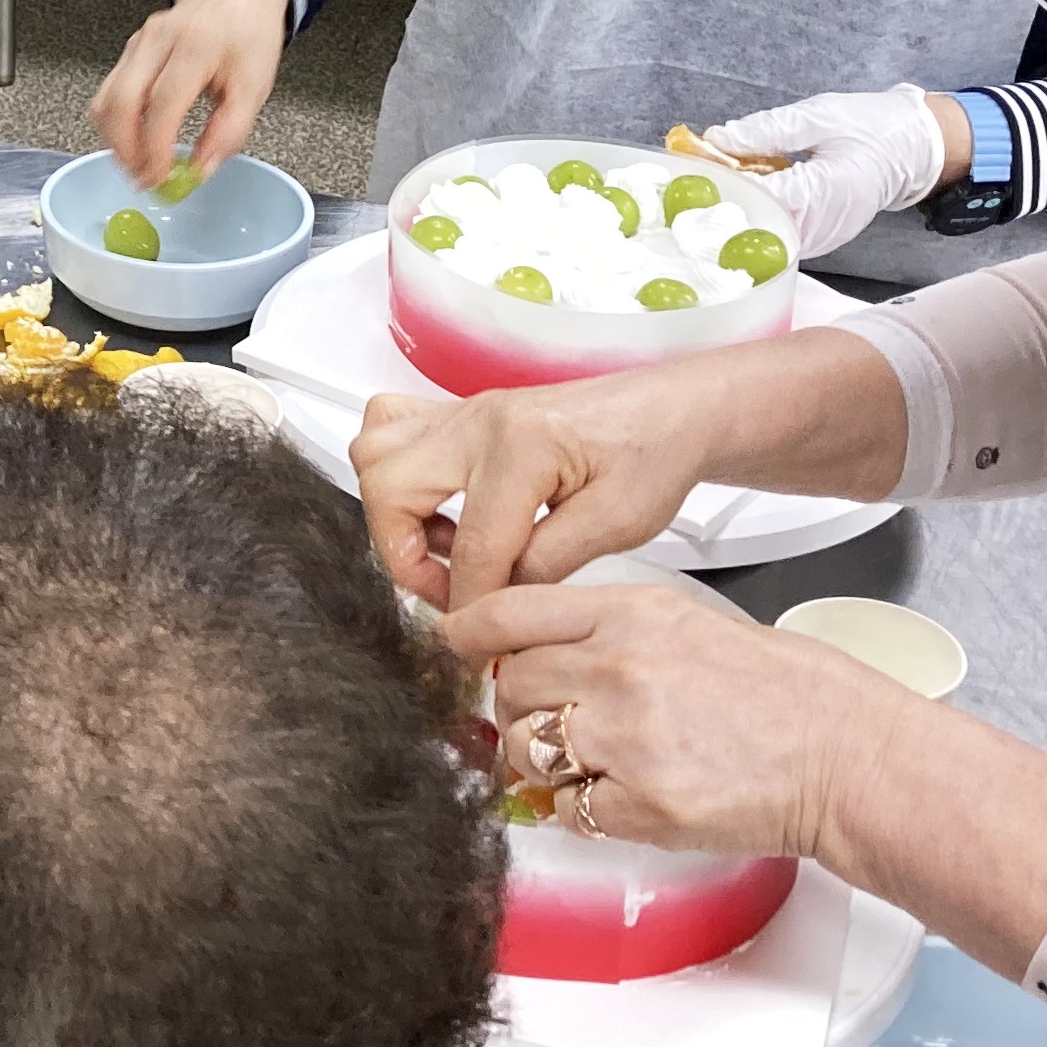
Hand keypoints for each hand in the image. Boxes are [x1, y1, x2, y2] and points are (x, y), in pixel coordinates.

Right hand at [92, 0, 289, 189]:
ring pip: (106, 99)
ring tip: (138, 166)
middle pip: (121, 100)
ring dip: (115, 140)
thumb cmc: (247, 36)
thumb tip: (200, 169)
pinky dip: (115, 124)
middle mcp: (159, 39)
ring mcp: (138, 43)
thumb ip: (230, 130)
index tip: (160, 177)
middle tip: (143, 179)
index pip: (163, 101)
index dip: (155, 146)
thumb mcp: (255, 85)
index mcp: (196, 45)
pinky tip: (134, 141)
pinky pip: (108, 92)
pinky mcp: (129, 50)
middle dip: (125, 149)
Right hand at [352, 379, 713, 609]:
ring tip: (440, 545)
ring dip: (393, 510)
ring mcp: (465, 412)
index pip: (473, 545)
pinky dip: (396, 475)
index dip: (470, 603)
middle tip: (447, 588)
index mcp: (523, 447)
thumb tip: (494, 601)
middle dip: (404, 553)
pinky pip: (391, 428)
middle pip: (390, 487)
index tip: (479, 636)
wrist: (670, 410)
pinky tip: (437, 508)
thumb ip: (547, 564)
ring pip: (376, 451)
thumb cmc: (654, 455)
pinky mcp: (463, 414)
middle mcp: (480, 421)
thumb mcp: (617, 525)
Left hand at [442, 575, 907, 862]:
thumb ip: (600, 628)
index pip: (507, 611)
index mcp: (627, 613)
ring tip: (598, 759)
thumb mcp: (681, 624)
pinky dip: (585, 807)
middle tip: (556, 716)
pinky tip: (627, 793)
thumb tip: (524, 646)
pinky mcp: (642, 804)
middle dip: (518, 704)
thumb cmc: (775, 692)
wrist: (841, 754)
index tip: (448, 646)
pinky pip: (569, 808)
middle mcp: (618, 668)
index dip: (464, 632)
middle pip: (507, 684)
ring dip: (545, 759)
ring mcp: (626, 738)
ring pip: (525, 748)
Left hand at [701, 84, 964, 260]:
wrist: (913, 151)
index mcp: (826, 190)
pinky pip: (777, 236)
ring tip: (708, 189)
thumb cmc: (870, 127)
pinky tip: (738, 197)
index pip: (761, 198)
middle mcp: (822, 224)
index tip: (691, 174)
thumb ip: (767, 130)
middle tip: (688, 184)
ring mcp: (821, 239)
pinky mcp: (818, 240)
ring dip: (736, 213)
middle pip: (757, 225)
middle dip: (722, 204)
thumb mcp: (818, 115)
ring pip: (764, 236)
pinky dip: (755, 218)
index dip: (723, 187)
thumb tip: (717, 139)